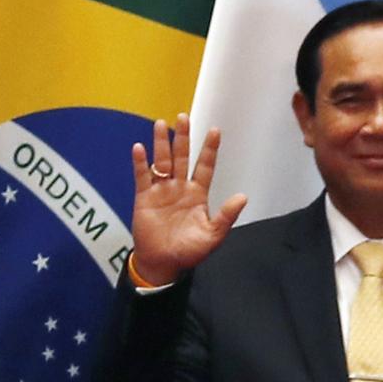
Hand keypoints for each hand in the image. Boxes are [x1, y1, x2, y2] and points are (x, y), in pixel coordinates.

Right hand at [127, 115, 245, 286]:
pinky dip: (140, 163)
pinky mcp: (144, 198)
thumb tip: (242, 197)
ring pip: (162, 161)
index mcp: (198, 194)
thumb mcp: (213, 236)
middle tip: (184, 117)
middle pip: (182, 157)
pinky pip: (142, 177)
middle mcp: (180, 187)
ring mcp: (161, 191)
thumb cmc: (188, 251)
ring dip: (161, 144)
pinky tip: (139, 148)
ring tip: (161, 125)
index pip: (205, 166)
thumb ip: (226, 216)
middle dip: (183, 137)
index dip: (210, 149)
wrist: (163, 264)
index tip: (215, 131)